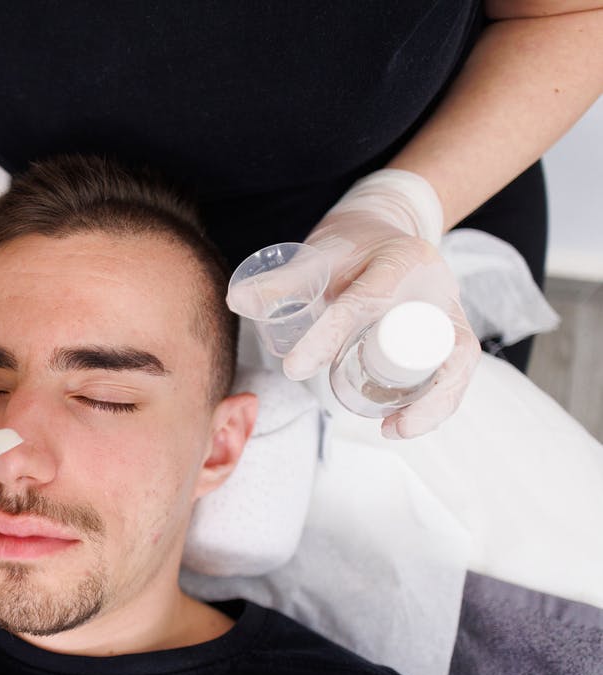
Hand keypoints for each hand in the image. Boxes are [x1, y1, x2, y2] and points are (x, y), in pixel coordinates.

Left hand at [282, 170, 480, 438]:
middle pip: (430, 340)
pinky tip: (402, 425)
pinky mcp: (452, 331)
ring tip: (391, 429)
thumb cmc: (351, 246)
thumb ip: (279, 281)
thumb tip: (235, 300)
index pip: (364, 303)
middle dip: (406, 382)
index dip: (328, 337)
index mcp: (400, 259)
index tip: (295, 368)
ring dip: (431, 403)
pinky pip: (454, 369)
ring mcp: (450, 309)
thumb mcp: (316, 256)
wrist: (388, 228)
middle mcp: (435, 285)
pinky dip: (437, 402)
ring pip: (456, 361)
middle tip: (355, 409)